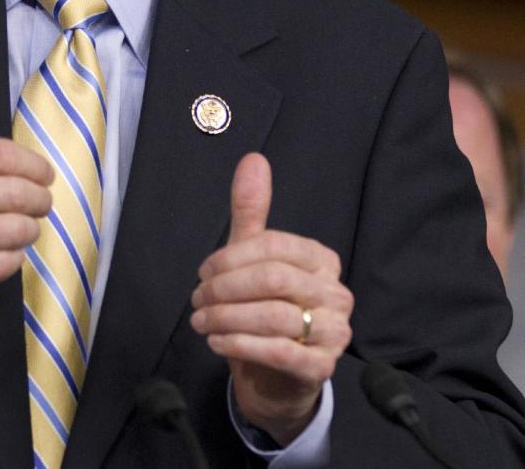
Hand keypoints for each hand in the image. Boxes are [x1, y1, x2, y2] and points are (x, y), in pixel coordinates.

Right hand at [0, 46, 52, 323]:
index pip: (2, 155)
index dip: (33, 166)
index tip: (44, 174)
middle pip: (14, 193)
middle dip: (39, 199)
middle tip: (41, 203)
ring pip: (15, 230)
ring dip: (29, 229)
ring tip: (23, 226)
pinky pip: (4, 263)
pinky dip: (12, 257)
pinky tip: (1, 251)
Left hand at [190, 153, 353, 444]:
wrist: (277, 374)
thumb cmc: (264, 304)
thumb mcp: (252, 256)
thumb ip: (252, 210)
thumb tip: (253, 159)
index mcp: (322, 260)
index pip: (274, 246)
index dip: (231, 257)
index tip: (203, 272)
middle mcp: (336, 294)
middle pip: (273, 279)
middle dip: (225, 289)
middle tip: (197, 299)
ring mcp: (334, 333)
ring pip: (274, 317)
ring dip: (226, 318)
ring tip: (200, 321)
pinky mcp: (321, 369)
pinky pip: (277, 352)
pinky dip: (239, 344)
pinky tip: (216, 342)